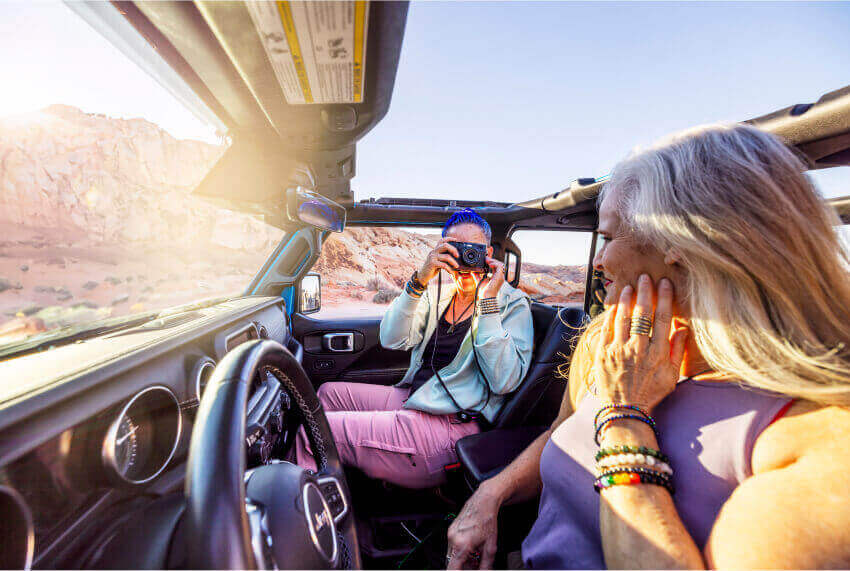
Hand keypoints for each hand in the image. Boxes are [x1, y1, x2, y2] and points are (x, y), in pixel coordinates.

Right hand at [418, 238, 459, 283]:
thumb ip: (444, 257)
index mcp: (435, 250)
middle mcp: (433, 252)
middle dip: (453, 249)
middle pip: (445, 245)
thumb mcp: (438, 261)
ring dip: (453, 262)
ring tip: (456, 266)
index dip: (449, 238)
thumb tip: (455, 257)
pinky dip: (449, 269)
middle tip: (457, 256)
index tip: (456, 240)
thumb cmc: (432, 269)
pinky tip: (451, 272)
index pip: (441, 240)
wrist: (423, 276)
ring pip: (447, 256)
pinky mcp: (432, 263)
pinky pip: (444, 265)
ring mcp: (432, 257)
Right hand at [446, 487, 500, 569]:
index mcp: (462, 545)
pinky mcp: (451, 530)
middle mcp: (453, 539)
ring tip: (476, 553)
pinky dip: (461, 550)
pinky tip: (472, 546)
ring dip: (462, 558)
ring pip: (452, 554)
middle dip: (463, 566)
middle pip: (453, 562)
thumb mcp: (490, 547)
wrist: (484, 502)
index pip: (452, 569)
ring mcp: (450, 533)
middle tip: (475, 563)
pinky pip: (452, 545)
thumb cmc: (487, 520)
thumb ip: (485, 564)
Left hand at [481, 257, 504, 298]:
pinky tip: (489, 263)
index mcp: (496, 278)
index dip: (492, 262)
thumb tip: (473, 271)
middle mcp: (500, 277)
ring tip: (487, 260)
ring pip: (500, 264)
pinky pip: (500, 266)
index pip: (496, 268)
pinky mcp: (499, 276)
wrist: (486, 297)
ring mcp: (501, 277)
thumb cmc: (484, 292)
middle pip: (499, 265)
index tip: (485, 260)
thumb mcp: (479, 281)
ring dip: (494, 261)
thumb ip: (477, 276)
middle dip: (493, 260)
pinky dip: (495, 263)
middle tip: (486, 258)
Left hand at [591, 274, 687, 412]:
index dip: (664, 298)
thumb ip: (677, 351)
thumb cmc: (651, 392)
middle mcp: (638, 350)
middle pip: (642, 314)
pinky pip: (606, 329)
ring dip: (625, 300)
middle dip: (644, 292)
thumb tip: (682, 328)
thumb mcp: (672, 376)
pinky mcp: (602, 354)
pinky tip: (614, 305)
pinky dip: (610, 315)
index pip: (663, 319)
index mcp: (658, 354)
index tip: (664, 283)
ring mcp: (618, 351)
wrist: (625, 410)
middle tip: (645, 277)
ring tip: (628, 287)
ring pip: (622, 318)